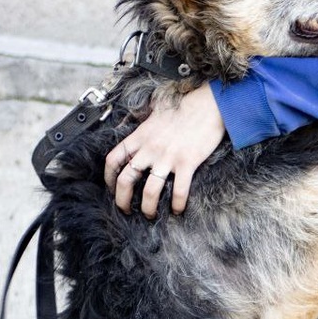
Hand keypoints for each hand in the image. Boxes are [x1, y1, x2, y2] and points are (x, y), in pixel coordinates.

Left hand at [104, 83, 225, 218]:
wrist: (209, 104)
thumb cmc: (184, 107)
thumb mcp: (154, 111)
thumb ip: (141, 123)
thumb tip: (128, 124)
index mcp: (140, 136)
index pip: (113, 160)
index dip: (108, 178)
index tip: (112, 189)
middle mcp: (150, 148)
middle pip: (126, 180)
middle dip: (122, 200)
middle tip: (126, 210)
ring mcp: (168, 157)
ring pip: (150, 192)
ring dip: (148, 208)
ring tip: (150, 215)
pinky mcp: (187, 163)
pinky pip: (178, 191)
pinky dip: (177, 205)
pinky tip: (177, 210)